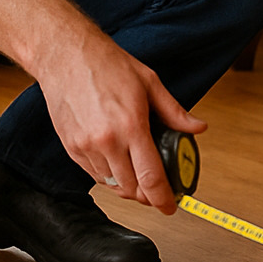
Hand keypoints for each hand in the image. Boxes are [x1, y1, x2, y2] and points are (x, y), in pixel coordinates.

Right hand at [35, 32, 205, 213]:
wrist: (65, 55)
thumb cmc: (106, 64)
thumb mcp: (149, 82)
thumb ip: (174, 112)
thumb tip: (197, 128)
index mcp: (131, 126)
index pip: (151, 178)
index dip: (164, 199)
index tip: (171, 206)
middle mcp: (107, 141)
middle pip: (131, 189)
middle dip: (147, 195)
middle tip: (158, 190)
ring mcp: (86, 146)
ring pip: (112, 185)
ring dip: (127, 186)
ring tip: (137, 173)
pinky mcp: (71, 147)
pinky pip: (94, 175)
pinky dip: (108, 177)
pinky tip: (117, 163)